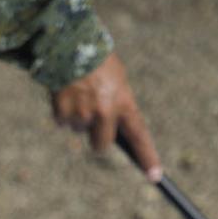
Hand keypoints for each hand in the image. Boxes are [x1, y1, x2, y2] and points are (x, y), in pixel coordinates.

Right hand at [50, 52, 162, 181]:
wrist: (70, 43)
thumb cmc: (97, 61)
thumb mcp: (117, 81)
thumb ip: (117, 106)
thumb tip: (112, 135)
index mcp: (123, 102)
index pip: (139, 136)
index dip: (148, 157)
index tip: (155, 176)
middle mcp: (105, 112)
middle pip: (101, 146)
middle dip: (96, 137)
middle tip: (92, 117)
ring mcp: (83, 114)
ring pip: (79, 131)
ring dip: (77, 118)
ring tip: (78, 93)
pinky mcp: (62, 112)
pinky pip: (62, 121)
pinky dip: (62, 111)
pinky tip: (65, 92)